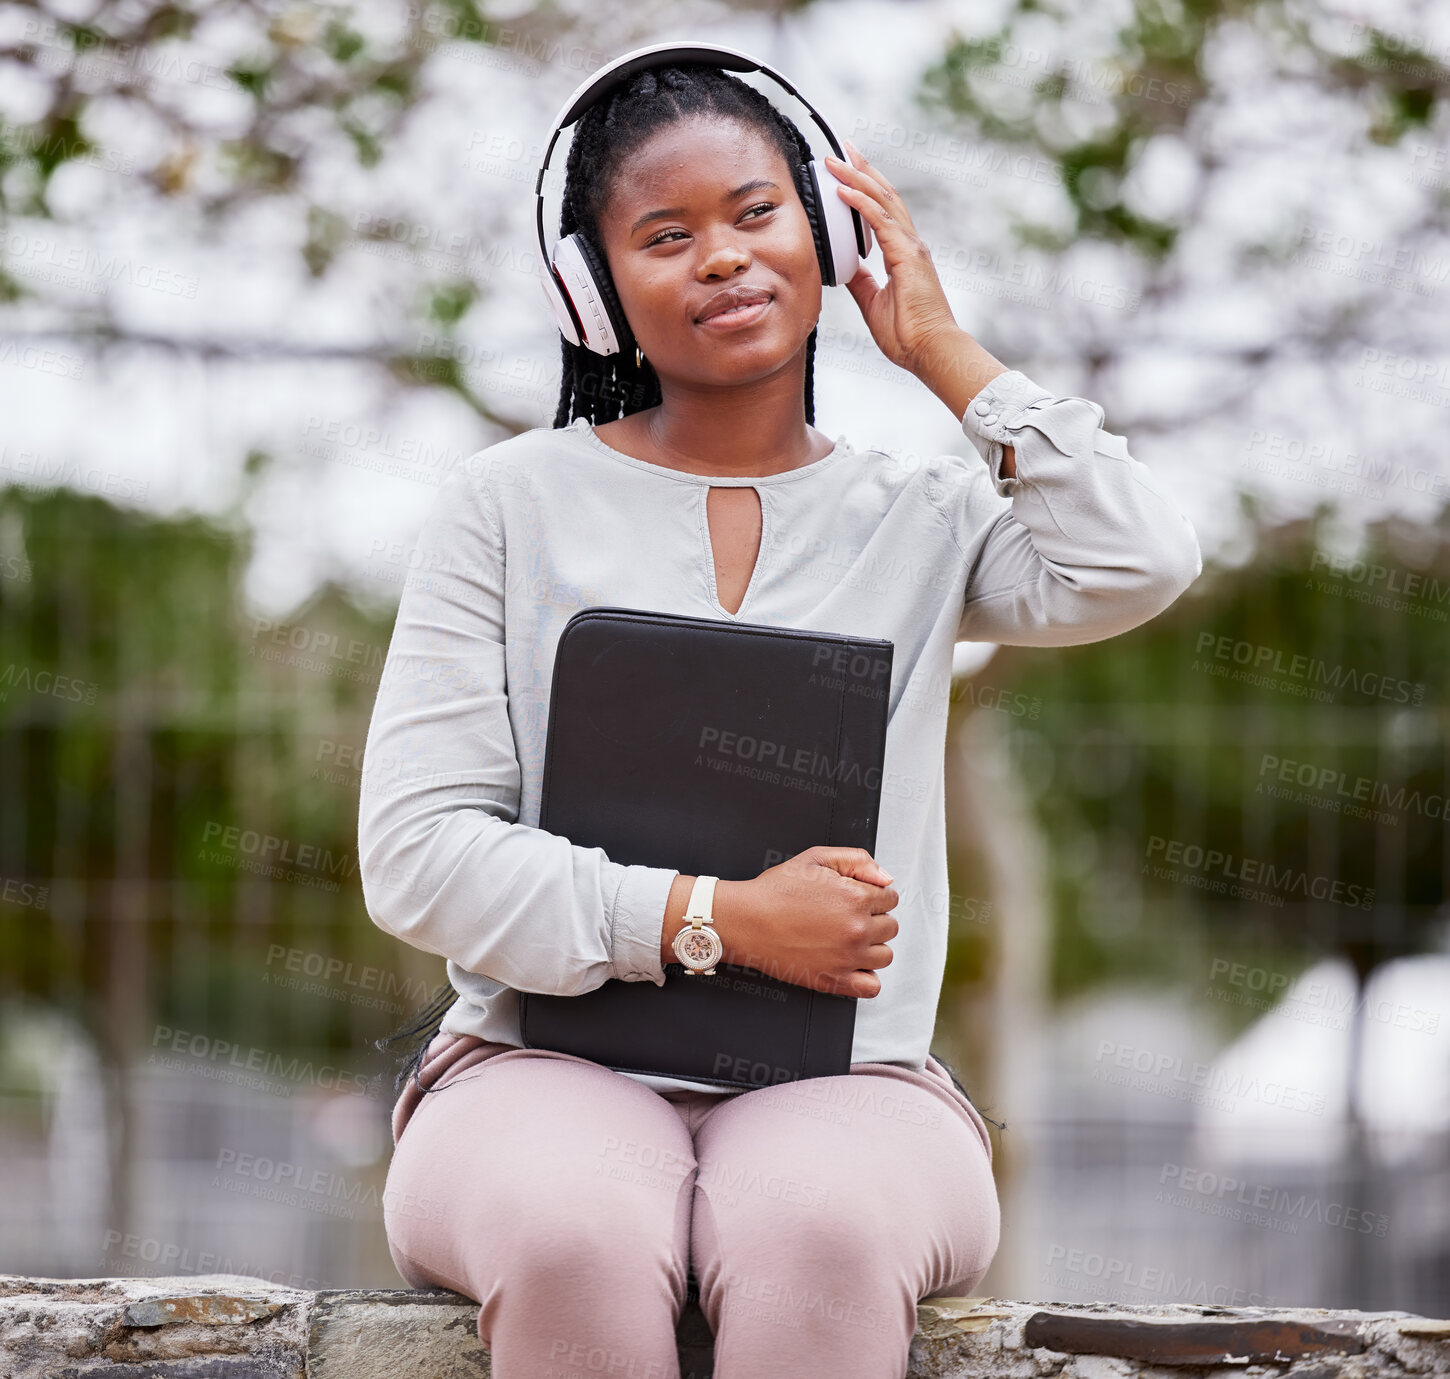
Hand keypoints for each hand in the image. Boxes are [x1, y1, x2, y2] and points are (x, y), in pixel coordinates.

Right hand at [719, 846, 898, 998]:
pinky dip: (867, 977)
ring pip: (885, 955)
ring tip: (849, 939)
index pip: (890, 898)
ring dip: (872, 946)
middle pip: (890, 926)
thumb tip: (886, 879)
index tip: (857, 898)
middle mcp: (856, 929)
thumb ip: (857, 861)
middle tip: (848, 916)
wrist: (747, 921)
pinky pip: (872, 987)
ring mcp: (847, 958)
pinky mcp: (834, 980)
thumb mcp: (816, 858)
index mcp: (855, 897)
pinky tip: (852, 964)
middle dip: (874, 919)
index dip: (873, 895)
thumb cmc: (776, 890)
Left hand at [824, 138, 960, 377]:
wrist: (929, 351)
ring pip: (882, 200)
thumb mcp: (873, 303)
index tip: (846, 170)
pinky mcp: (907, 256)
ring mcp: (910, 247)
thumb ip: (861, 282)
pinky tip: (843, 190)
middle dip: (862, 169)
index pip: (882, 210)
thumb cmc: (908, 334)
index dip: (865, 186)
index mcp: (903, 253)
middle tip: (841, 149)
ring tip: (835, 160)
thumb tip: (846, 268)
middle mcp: (909, 243)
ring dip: (857, 177)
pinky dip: (861, 203)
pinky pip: (880, 221)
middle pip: (884, 195)